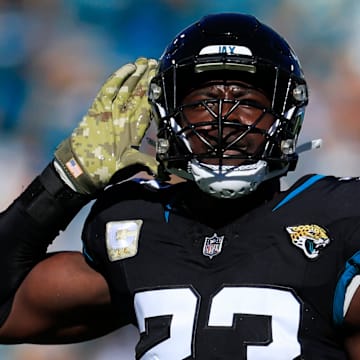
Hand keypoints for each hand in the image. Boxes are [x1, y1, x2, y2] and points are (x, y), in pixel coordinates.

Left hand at [54, 57, 157, 193]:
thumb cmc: (107, 168)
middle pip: (138, 93)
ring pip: (125, 88)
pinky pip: (109, 88)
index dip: (155, 90)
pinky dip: (117, 77)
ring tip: (143, 62)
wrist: (81, 168)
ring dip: (135, 74)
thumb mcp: (130, 166)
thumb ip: (148, 163)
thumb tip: (164, 171)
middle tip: (155, 63)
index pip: (148, 105)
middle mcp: (123, 117)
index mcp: (134, 130)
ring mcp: (109, 111)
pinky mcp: (97, 108)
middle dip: (147, 77)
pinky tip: (126, 68)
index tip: (162, 77)